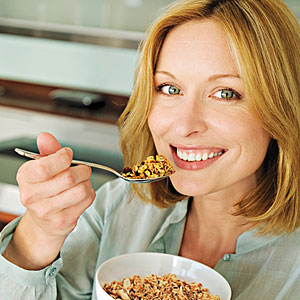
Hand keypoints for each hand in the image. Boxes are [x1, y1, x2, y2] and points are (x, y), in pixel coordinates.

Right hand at [3, 132, 95, 269]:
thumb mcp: (43, 167)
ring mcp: (46, 211)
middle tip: (82, 169)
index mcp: (26, 177)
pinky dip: (89, 194)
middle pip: (69, 177)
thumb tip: (45, 137)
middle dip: (82, 170)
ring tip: (81, 183)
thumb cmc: (45, 189)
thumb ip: (48, 150)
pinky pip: (87, 200)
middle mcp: (32, 196)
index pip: (46, 166)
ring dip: (87, 183)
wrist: (43, 220)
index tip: (68, 155)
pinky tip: (80, 195)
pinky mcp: (62, 221)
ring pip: (81, 190)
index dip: (63, 157)